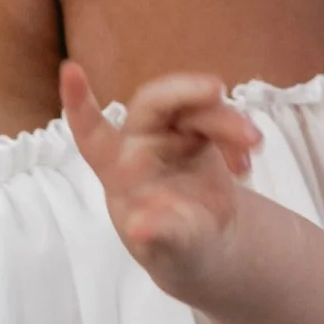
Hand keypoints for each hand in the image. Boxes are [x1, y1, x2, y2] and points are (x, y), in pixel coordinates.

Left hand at [59, 61, 261, 300]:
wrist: (208, 244)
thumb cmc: (175, 250)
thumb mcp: (171, 252)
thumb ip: (160, 237)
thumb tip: (140, 229)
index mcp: (116, 171)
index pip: (91, 133)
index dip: (78, 102)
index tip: (69, 70)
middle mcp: (140, 145)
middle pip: (154, 103)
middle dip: (184, 91)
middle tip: (217, 91)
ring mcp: (171, 135)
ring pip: (195, 108)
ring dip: (227, 119)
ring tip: (254, 144)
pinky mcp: (199, 133)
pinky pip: (220, 119)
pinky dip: (238, 136)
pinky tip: (245, 166)